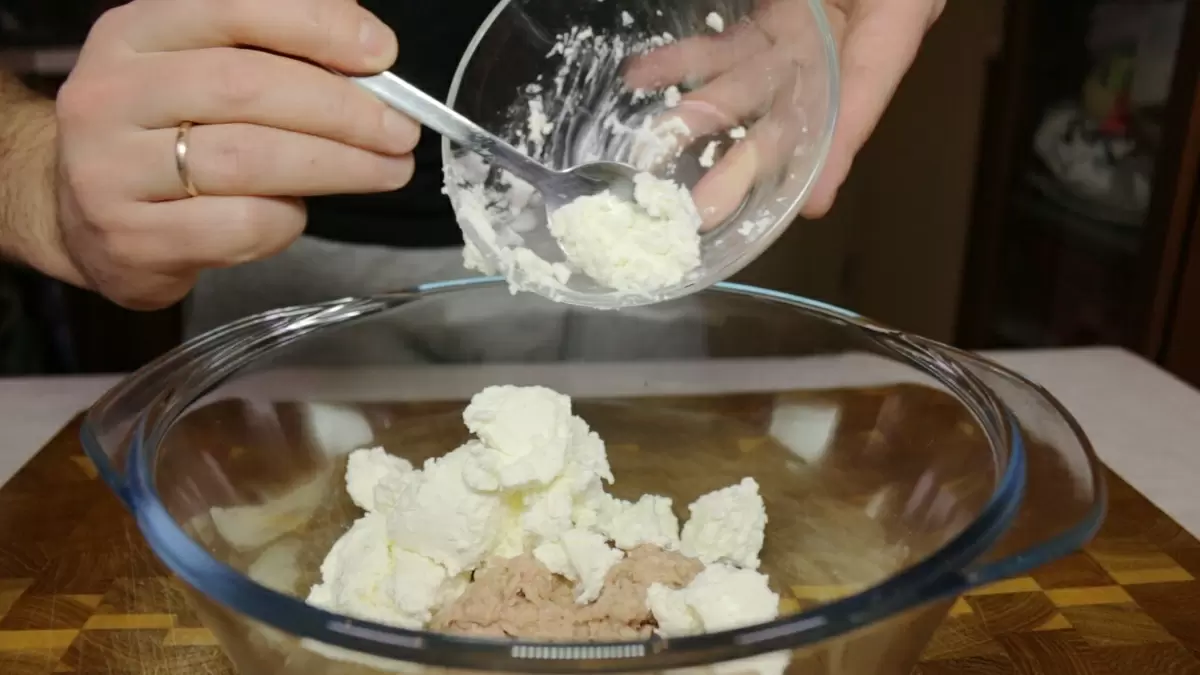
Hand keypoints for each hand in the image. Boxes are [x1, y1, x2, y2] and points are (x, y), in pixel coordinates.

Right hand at [54, 0, 419, 308]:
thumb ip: (272, 53)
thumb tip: (369, 52)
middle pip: (246, 88)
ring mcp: (112, 170)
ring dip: (337, 166)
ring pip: (248, 160)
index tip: (380, 52)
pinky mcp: (134, 238)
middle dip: (342, 110)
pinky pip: (239, 225)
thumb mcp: (198, 69)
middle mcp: (112, 94)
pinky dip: (287, 218)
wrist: (80, 216)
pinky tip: (298, 212)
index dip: (315, 25)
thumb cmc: (164, 135)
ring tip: (387, 169)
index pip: (231, 8)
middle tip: (400, 131)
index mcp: (134, 34)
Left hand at [624, 0, 944, 226]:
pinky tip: (644, 76)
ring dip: (703, 111)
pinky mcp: (777, 13)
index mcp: (896, 12)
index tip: (811, 200)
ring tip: (657, 142)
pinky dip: (685, 61)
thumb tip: (802, 98)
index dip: (840, 143)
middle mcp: (849, 31)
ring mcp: (808, 24)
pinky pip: (728, 42)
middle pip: (802, 103)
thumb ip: (858, 26)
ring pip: (754, 78)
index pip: (870, 85)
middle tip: (708, 207)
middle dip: (751, 156)